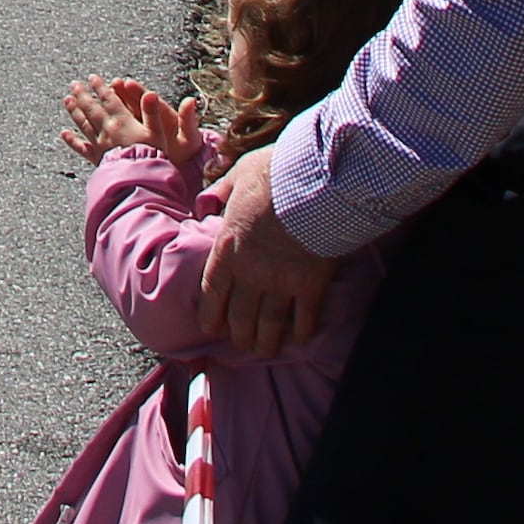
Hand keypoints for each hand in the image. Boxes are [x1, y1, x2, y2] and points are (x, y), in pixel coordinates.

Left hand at [58, 75, 171, 157]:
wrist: (139, 180)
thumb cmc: (152, 156)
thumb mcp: (157, 132)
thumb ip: (152, 112)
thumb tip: (150, 93)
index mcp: (122, 121)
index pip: (109, 99)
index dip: (100, 87)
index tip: (92, 77)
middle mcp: (107, 129)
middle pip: (92, 108)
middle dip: (82, 95)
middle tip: (74, 84)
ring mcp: (99, 143)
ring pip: (83, 123)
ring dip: (75, 111)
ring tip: (67, 100)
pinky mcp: (96, 158)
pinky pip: (81, 147)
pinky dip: (71, 140)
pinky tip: (63, 134)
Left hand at [202, 145, 339, 355]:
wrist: (317, 180)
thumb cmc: (276, 174)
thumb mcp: (238, 175)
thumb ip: (220, 192)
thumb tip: (206, 202)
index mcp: (228, 248)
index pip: (211, 293)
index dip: (210, 316)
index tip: (211, 327)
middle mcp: (251, 273)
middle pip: (240, 318)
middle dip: (239, 335)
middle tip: (241, 343)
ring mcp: (282, 283)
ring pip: (270, 326)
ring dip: (266, 342)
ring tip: (265, 350)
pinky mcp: (312, 286)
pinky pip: (304, 319)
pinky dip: (301, 332)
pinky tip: (299, 337)